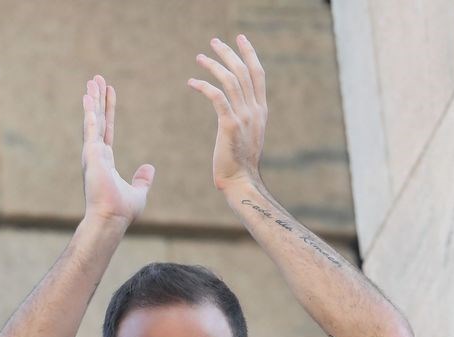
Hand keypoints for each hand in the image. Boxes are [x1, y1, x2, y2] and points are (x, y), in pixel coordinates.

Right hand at [81, 75, 154, 224]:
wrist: (112, 218)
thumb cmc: (122, 210)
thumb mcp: (138, 192)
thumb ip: (142, 179)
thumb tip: (149, 168)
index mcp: (105, 160)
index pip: (107, 129)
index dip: (108, 110)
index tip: (109, 93)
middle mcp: (96, 154)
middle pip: (97, 119)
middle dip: (98, 99)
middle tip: (97, 79)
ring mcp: (92, 153)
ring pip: (93, 120)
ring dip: (93, 100)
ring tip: (92, 80)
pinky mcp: (92, 154)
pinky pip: (91, 128)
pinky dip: (89, 112)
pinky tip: (88, 96)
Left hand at [187, 35, 267, 192]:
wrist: (241, 181)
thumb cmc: (240, 162)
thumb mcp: (249, 135)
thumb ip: (246, 117)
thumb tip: (236, 108)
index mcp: (261, 111)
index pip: (258, 74)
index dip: (249, 54)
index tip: (240, 39)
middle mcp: (255, 110)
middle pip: (243, 71)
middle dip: (228, 53)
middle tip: (214, 41)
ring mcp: (244, 117)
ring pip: (231, 80)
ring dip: (214, 65)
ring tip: (199, 57)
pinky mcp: (229, 125)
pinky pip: (217, 97)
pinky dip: (204, 86)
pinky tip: (192, 82)